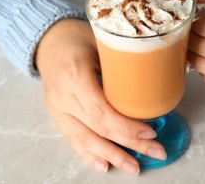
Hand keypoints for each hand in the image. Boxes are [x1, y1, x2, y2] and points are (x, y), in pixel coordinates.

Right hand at [35, 18, 165, 175]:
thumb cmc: (79, 38)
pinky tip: (104, 165)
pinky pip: (72, 139)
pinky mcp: (57, 114)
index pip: (102, 112)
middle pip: (98, 129)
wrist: (49, 40)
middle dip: (128, 145)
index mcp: (75, 77)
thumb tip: (152, 87)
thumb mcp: (102, 43)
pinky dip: (89, 154)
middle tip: (155, 153)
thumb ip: (121, 65)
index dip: (127, 127)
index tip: (150, 133)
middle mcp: (63, 97)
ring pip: (85, 140)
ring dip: (112, 156)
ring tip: (133, 168)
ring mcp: (58, 109)